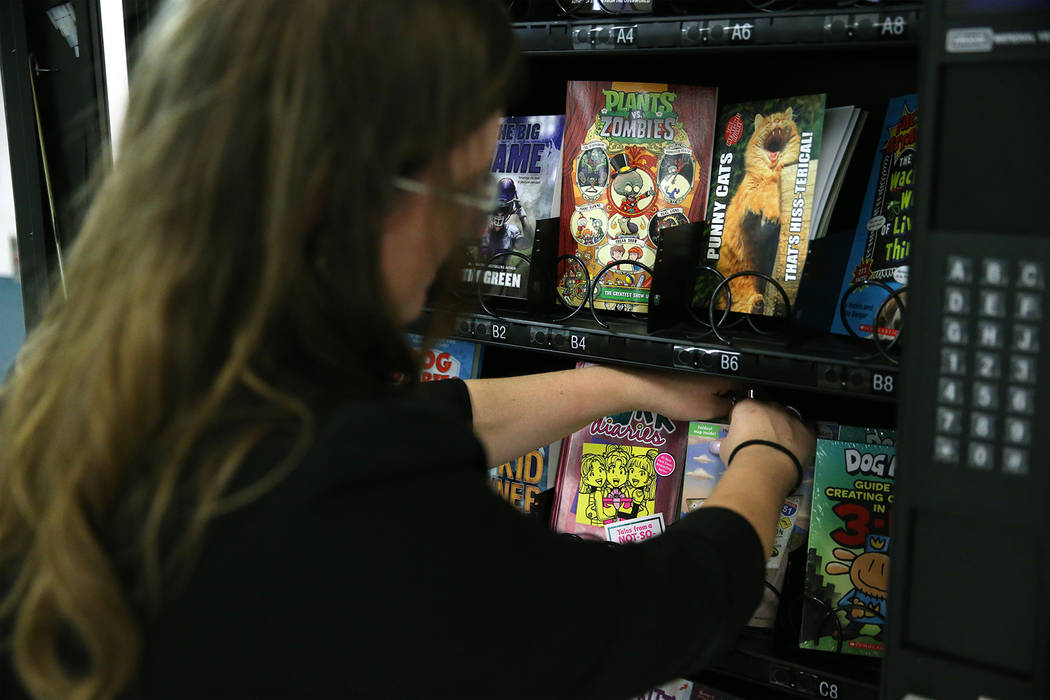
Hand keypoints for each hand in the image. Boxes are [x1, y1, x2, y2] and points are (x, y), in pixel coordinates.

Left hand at [614, 367, 740, 421]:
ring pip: (712, 384)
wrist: (646, 388)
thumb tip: (739, 408)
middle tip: (721, 415)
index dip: (744, 402)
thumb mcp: (710, 410)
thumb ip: (729, 409)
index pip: (745, 387)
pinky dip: (698, 393)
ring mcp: (697, 368)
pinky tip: (689, 403)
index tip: (739, 414)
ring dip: (712, 396)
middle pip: (729, 384)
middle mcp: (712, 368)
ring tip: (703, 411)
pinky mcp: (683, 371)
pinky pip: (698, 383)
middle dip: (727, 399)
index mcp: (723, 375)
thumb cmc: (678, 399)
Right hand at [719, 399, 815, 472]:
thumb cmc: (741, 455)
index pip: (741, 408)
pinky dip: (801, 434)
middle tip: (759, 437)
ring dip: (783, 425)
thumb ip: (724, 443)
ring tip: (778, 442)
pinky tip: (797, 445)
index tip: (739, 431)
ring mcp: (790, 418)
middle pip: (766, 408)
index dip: (740, 420)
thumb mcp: (724, 449)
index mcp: (746, 408)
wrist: (765, 467)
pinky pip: (806, 428)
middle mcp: (770, 407)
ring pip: (787, 415)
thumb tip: (717, 445)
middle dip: (763, 419)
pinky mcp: (806, 431)